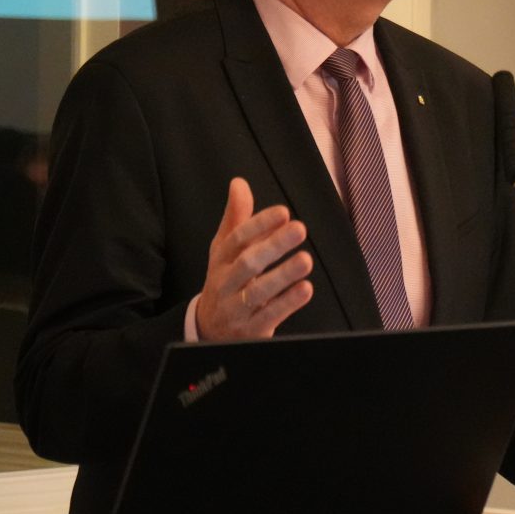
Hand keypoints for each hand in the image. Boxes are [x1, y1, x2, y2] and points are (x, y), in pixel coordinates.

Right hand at [195, 178, 313, 339]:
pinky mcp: (250, 330)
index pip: (237, 239)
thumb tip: (239, 183)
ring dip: (283, 275)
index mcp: (221, 260)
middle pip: (247, 263)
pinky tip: (305, 289)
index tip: (283, 212)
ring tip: (305, 259)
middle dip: (273, 246)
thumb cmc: (225, 280)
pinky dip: (287, 303)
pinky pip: (268, 317)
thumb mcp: (225, 250)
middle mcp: (226, 283)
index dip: (259, 224)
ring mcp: (236, 308)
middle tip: (299, 228)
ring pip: (258, 292)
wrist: (209, 330)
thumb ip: (236, 218)